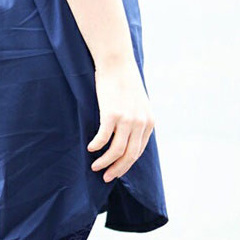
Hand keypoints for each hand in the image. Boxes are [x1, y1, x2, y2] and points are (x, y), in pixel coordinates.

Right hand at [87, 57, 154, 182]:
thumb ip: (135, 120)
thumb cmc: (123, 82)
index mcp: (149, 122)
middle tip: (105, 177)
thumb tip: (125, 138)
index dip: (125, 164)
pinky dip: (96, 147)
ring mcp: (127, 120)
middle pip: (129, 155)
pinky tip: (90, 148)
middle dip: (116, 169)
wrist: (117, 63)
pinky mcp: (112, 114)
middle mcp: (141, 123)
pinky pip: (103, 138)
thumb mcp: (137, 103)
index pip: (138, 152)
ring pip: (116, 151)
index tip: (115, 171)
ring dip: (104, 162)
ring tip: (95, 166)